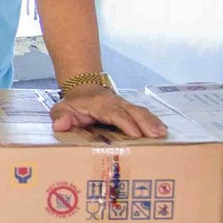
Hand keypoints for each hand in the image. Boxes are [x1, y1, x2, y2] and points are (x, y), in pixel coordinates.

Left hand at [50, 86, 168, 139]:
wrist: (83, 88)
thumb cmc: (73, 103)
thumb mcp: (60, 108)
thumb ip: (59, 116)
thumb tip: (60, 125)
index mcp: (99, 104)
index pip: (114, 113)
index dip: (125, 123)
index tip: (136, 133)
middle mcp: (115, 102)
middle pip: (133, 111)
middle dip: (145, 122)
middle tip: (157, 135)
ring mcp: (124, 104)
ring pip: (140, 111)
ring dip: (152, 122)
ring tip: (163, 133)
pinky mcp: (129, 108)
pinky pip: (142, 113)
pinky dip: (153, 120)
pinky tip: (162, 129)